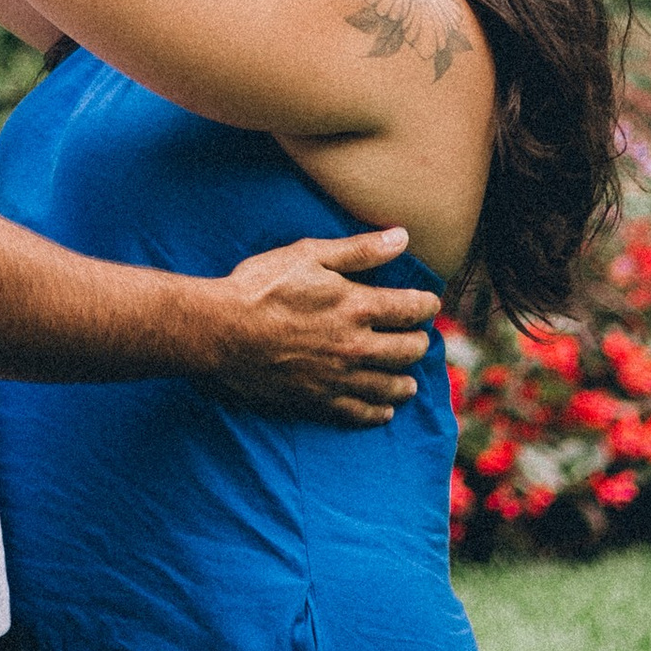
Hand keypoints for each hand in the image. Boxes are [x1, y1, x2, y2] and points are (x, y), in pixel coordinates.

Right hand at [191, 227, 440, 426]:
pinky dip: (378, 413)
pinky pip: (360, 413)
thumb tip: (402, 237)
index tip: (430, 304)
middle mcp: (356, 346)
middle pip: (408, 350)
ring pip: (390, 386)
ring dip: (405, 381)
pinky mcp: (319, 401)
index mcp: (357, 306)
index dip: (427, 305)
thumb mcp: (308, 255)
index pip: (411, 309)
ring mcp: (339, 378)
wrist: (220, 331)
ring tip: (410, 381)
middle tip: (419, 339)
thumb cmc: (260, 287)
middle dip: (419, 342)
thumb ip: (359, 250)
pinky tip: (384, 411)